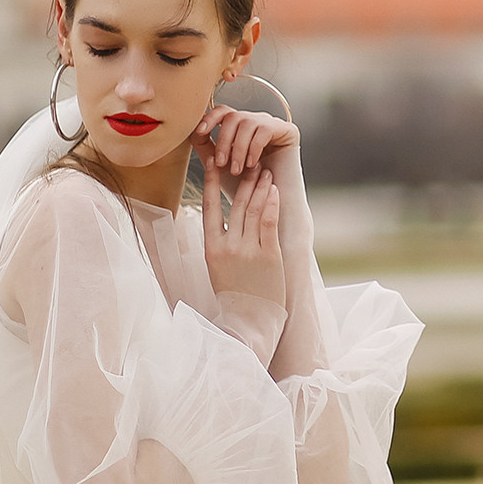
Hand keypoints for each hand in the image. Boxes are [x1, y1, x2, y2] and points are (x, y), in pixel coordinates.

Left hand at [194, 105, 298, 182]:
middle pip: (233, 116)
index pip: (222, 111)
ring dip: (238, 148)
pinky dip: (254, 148)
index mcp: (238, 128)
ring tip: (238, 170)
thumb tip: (194, 130)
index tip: (200, 132)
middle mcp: (255, 122)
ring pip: (247, 123)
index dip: (209, 117)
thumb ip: (205, 147)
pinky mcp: (287, 131)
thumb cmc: (244, 188)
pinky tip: (252, 165)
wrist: (269, 206)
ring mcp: (272, 125)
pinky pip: (264, 130)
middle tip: (222, 164)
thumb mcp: (218, 166)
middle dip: (223, 140)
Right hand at [205, 166, 284, 303]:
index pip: (208, 207)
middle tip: (250, 162)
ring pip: (252, 210)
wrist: (248, 322)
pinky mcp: (269, 256)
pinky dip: (271, 203)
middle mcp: (228, 246)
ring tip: (265, 172)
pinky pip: (268, 222)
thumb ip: (220, 244)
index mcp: (211, 248)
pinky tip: (274, 189)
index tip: (213, 162)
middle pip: (234, 204)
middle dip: (244, 180)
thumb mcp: (218, 269)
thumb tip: (223, 222)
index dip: (210, 182)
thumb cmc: (234, 296)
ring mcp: (248, 250)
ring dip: (260, 187)